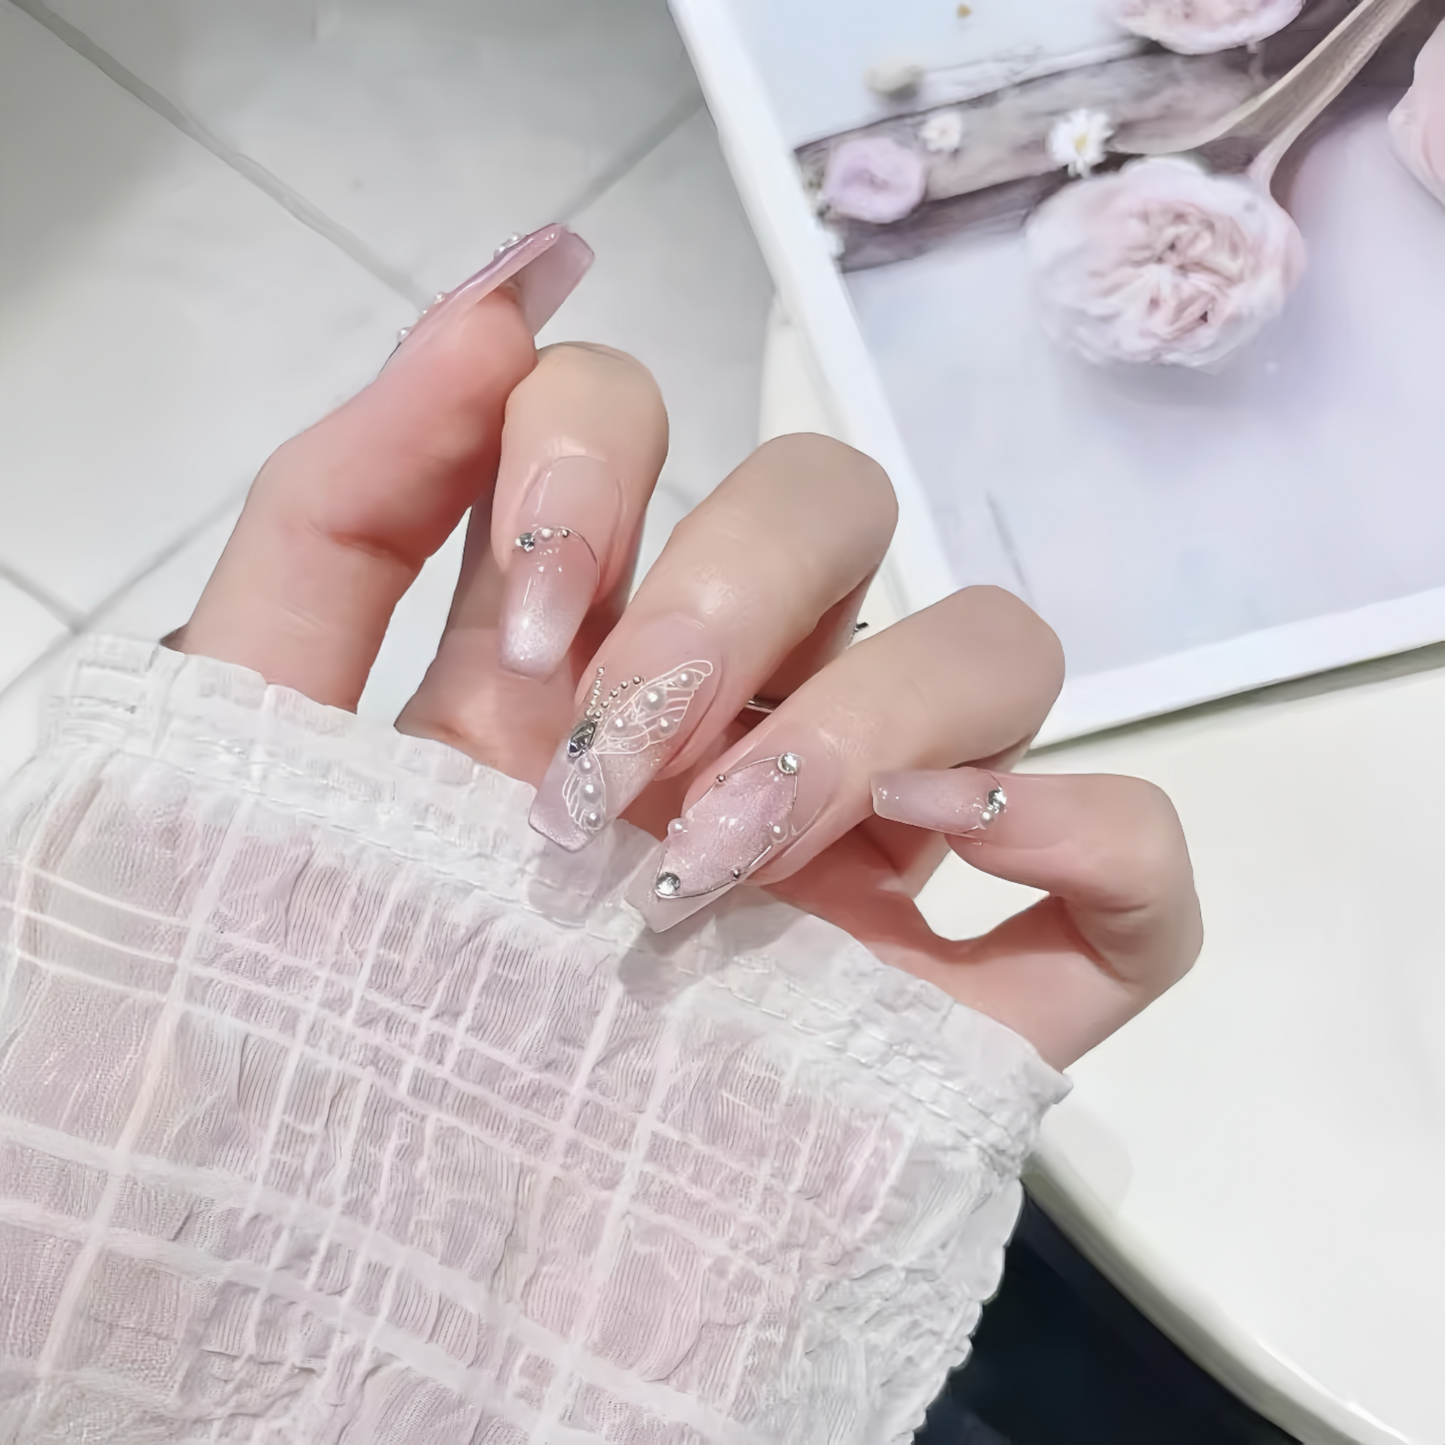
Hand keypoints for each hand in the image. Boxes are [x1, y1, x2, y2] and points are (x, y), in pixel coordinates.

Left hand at [175, 225, 1201, 1069]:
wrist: (397, 1272)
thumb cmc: (330, 1006)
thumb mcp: (274, 744)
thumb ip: (337, 518)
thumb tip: (490, 307)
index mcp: (584, 645)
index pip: (634, 418)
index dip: (589, 465)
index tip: (525, 642)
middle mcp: (743, 708)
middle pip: (833, 499)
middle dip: (731, 597)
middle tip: (618, 771)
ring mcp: (882, 843)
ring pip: (999, 643)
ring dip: (877, 719)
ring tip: (733, 862)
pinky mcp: (990, 985)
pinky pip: (1138, 857)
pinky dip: (1092, 828)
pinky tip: (965, 867)